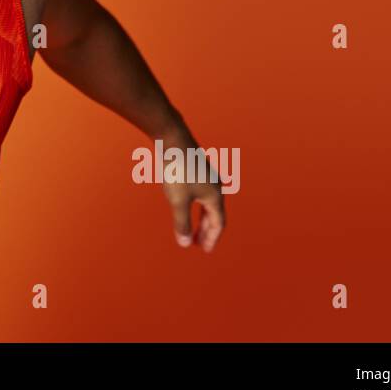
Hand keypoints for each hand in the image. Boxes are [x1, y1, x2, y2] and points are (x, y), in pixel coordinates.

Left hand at [160, 128, 225, 252]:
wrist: (172, 139)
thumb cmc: (177, 170)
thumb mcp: (178, 201)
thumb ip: (182, 223)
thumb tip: (185, 244)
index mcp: (215, 196)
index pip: (217, 223)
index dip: (212, 238)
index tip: (205, 250)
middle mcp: (215, 186)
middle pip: (213, 214)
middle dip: (205, 230)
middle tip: (198, 244)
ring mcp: (207, 177)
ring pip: (207, 203)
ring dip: (200, 218)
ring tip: (191, 229)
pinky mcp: (196, 169)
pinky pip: (200, 193)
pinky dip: (195, 205)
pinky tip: (187, 204)